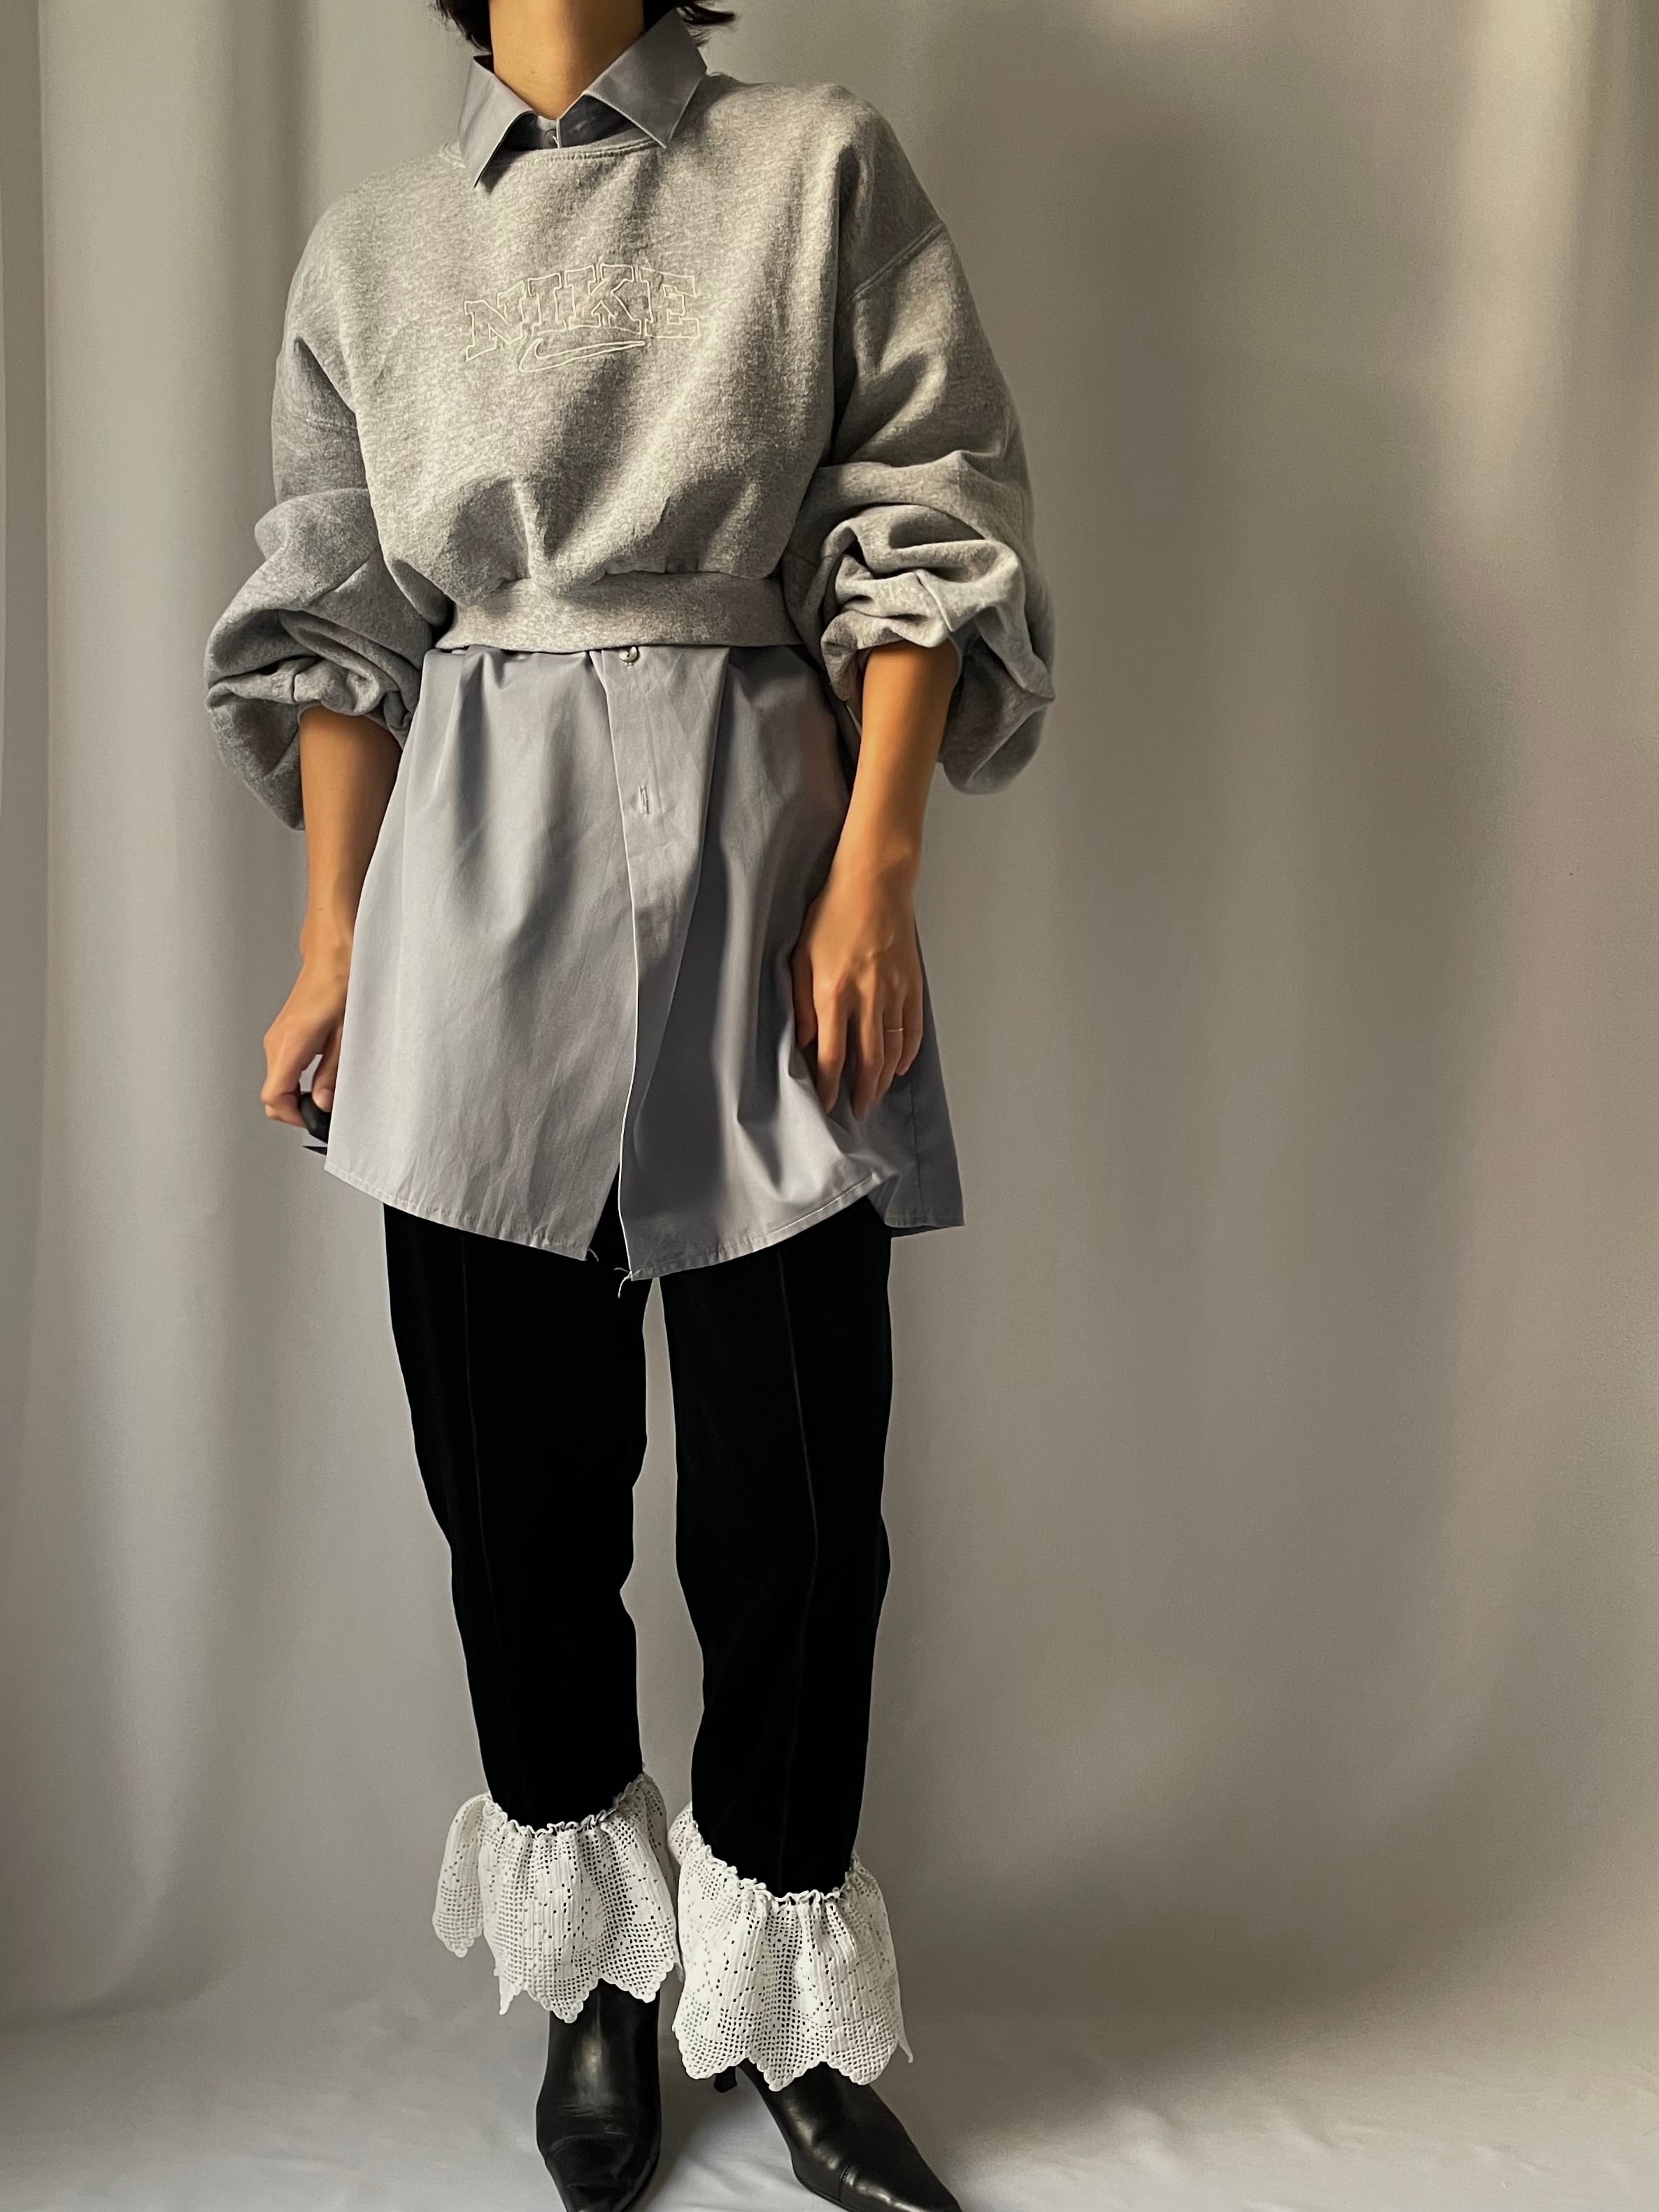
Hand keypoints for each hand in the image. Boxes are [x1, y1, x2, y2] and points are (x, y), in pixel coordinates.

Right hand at [261, 928, 350, 1129]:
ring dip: (300, 1092)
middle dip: (297, 1108)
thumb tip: (323, 1103)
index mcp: (289, 1045)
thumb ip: (332, 1074)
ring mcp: (278, 1037)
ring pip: (279, 1080)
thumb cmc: (343, 982)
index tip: (316, 1119)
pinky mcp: (285, 1032)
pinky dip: (300, 1077)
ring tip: (330, 1090)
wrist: (335, 951)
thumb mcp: (346, 1035)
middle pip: (272, 1093)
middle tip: (327, 1109)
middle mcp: (276, 1042)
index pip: (273, 1097)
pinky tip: (325, 1072)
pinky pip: (285, 1066)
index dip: (294, 1116)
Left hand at [791, 848, 923, 1117]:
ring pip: (893, 1050)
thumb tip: (802, 1041)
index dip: (830, 1085)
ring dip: (885, 1078)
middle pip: (868, 1061)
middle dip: (862, 1091)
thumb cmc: (833, 913)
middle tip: (857, 1111)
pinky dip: (908, 1052)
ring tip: (876, 1094)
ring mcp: (894, 992)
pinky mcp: (912, 984)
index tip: (826, 1103)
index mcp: (833, 993)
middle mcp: (866, 998)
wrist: (875, 882)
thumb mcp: (801, 956)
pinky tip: (900, 1065)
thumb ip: (800, 1003)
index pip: (832, 1054)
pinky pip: (913, 1029)